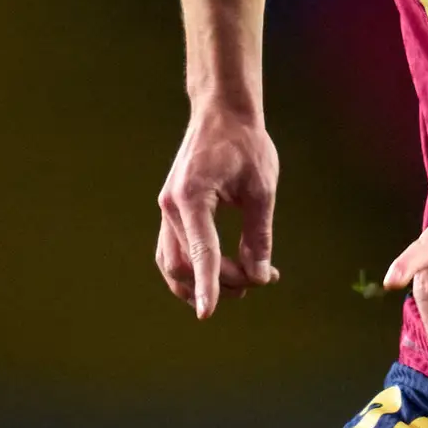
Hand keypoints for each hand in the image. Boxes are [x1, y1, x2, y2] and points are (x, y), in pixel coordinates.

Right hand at [155, 104, 279, 316]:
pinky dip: (194, 269)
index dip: (208, 285)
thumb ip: (259, 236)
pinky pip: (172, 252)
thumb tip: (259, 276)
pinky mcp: (171, 212)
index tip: (208, 315)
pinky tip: (222, 270)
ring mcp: (166, 210)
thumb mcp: (262, 190)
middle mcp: (170, 207)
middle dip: (222, 281)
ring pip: (173, 265)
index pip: (200, 253)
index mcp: (191, 196)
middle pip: (186, 265)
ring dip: (205, 281)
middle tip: (262, 277)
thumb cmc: (245, 144)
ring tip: (243, 280)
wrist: (221, 113)